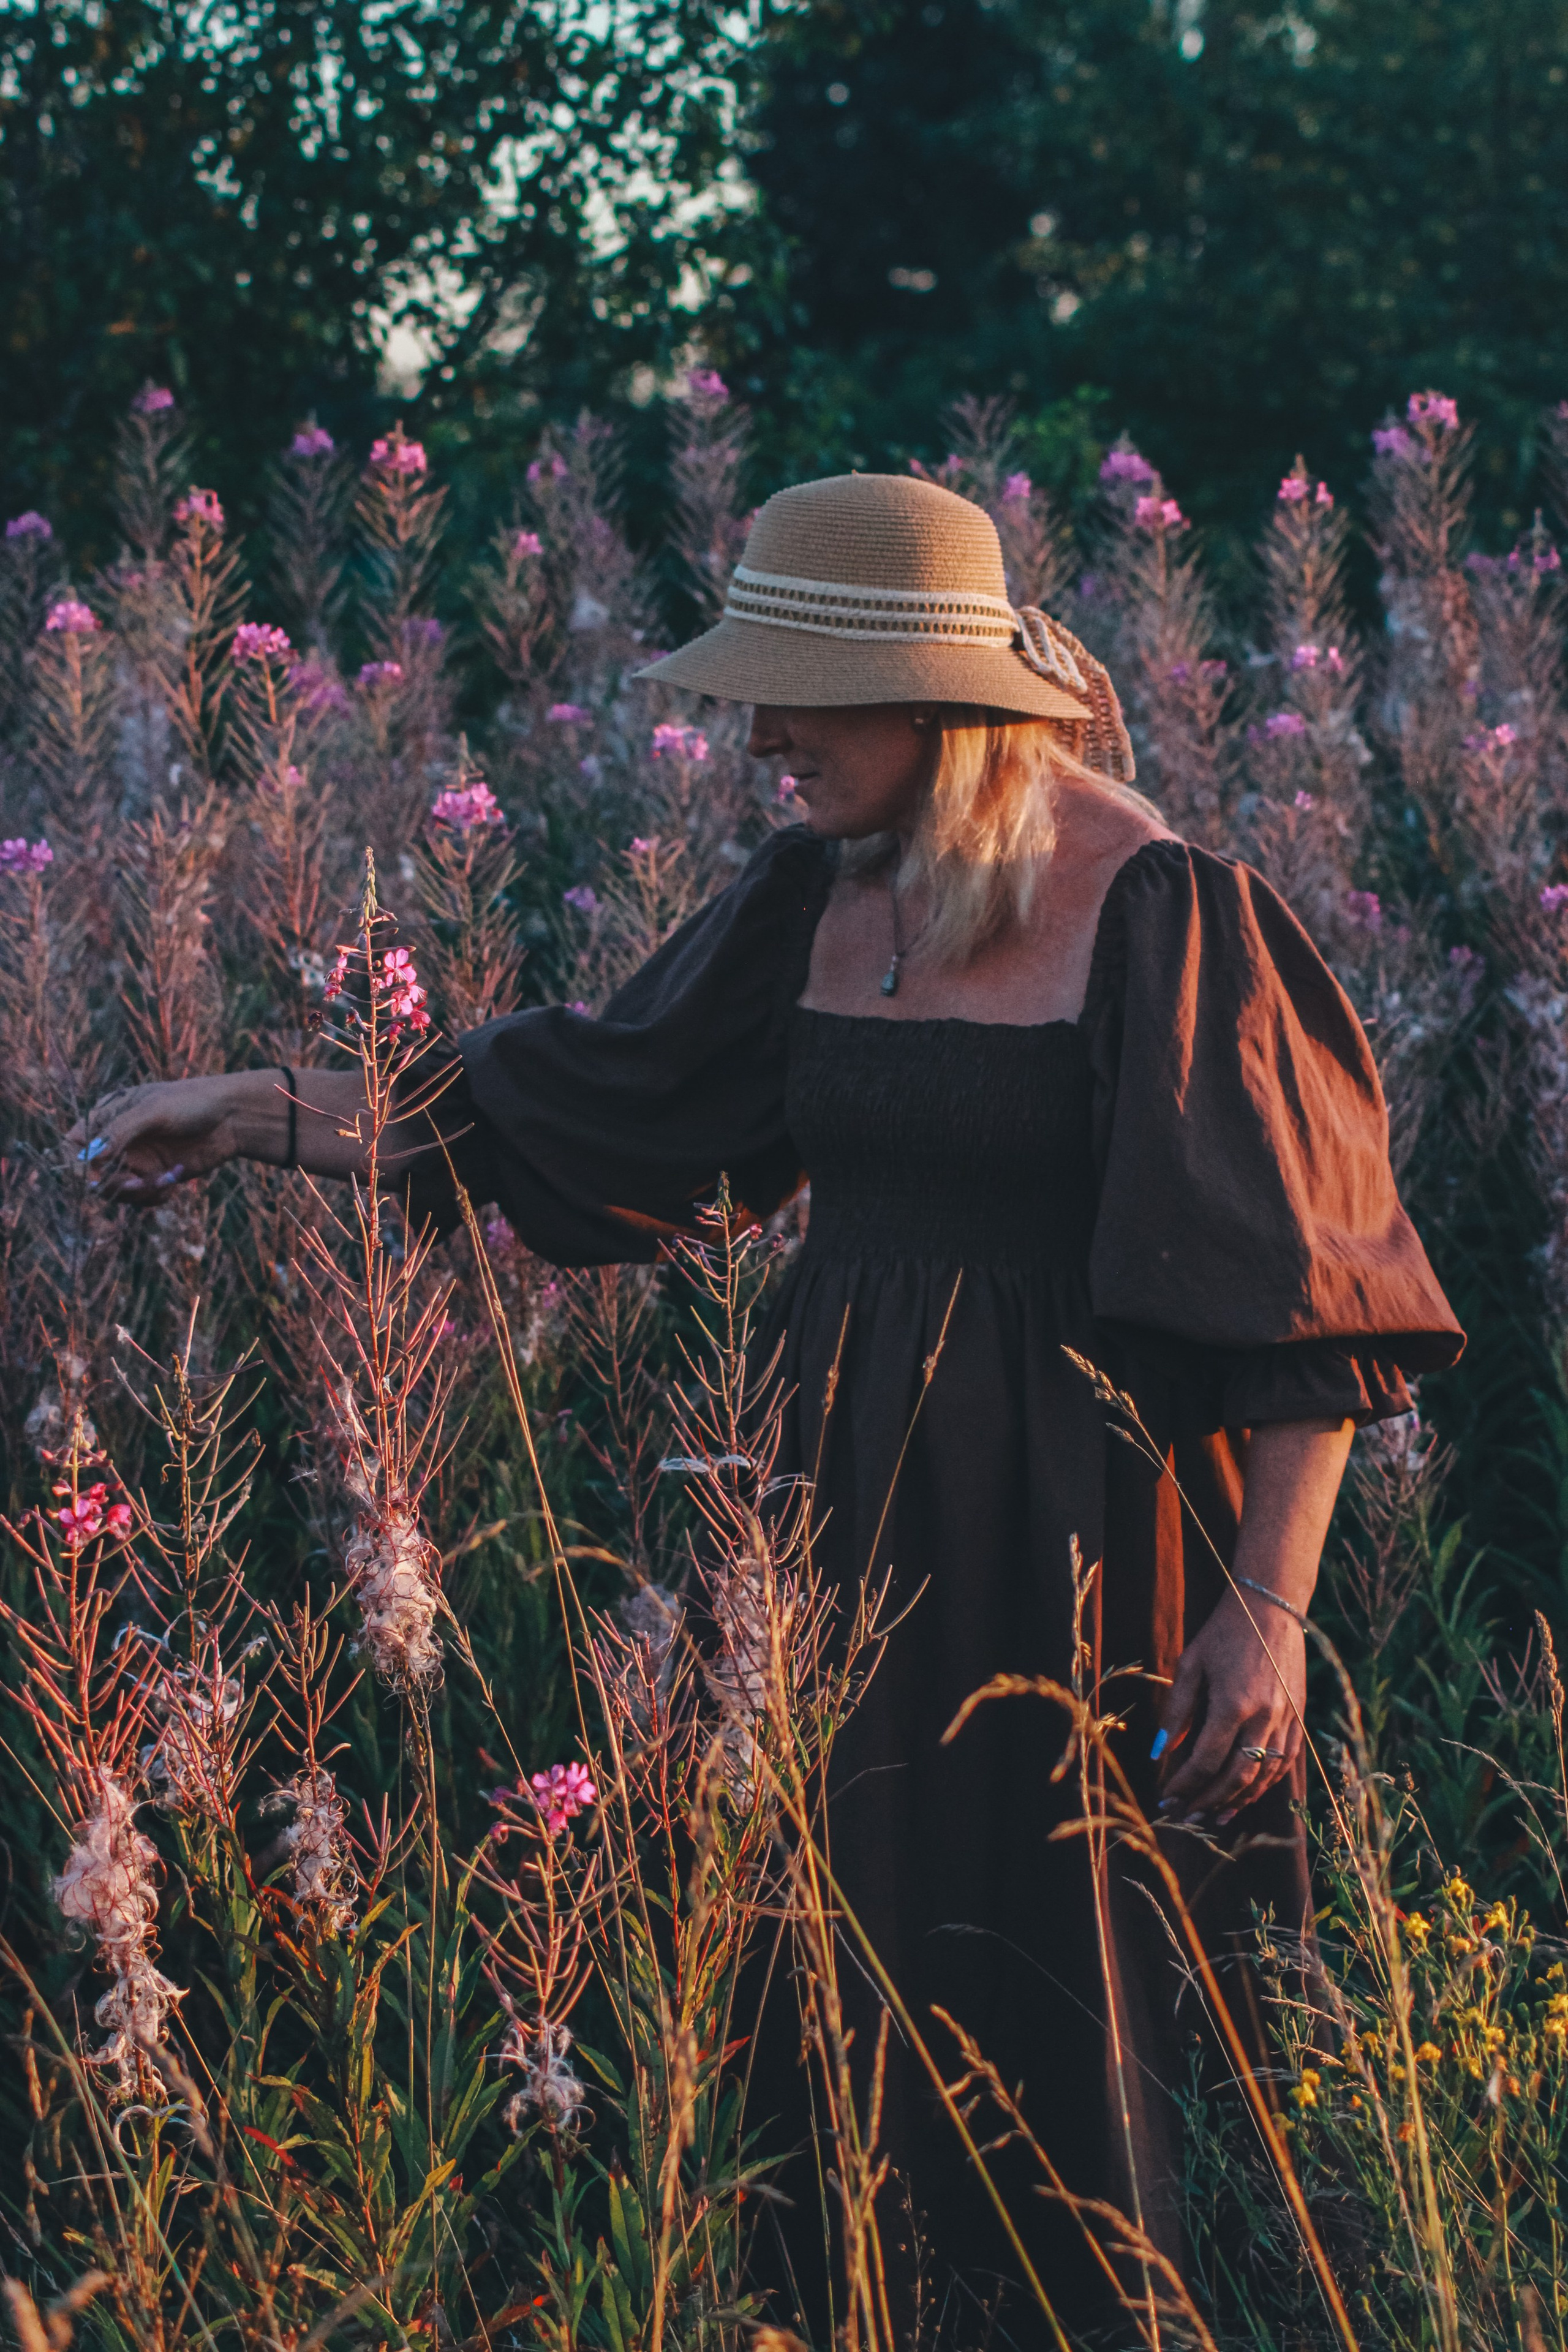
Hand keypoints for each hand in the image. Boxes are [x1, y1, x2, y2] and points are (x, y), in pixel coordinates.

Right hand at [65, 1075, 252, 1204]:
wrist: (233, 1117)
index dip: (77, 1164)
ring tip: (166, 1180)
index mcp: (108, 1116)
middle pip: (92, 1176)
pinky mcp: (154, 1176)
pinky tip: (175, 1183)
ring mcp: (135, 1160)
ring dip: (139, 1193)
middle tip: (138, 1183)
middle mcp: (116, 1140)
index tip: (95, 1175)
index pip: (73, 1145)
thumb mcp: (154, 1111)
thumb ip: (120, 1131)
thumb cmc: (192, 1102)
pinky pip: (140, 1198)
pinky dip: (155, 1197)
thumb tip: (88, 1157)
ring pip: (116, 1192)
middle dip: (114, 1185)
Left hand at [1153, 1590, 1304, 1824]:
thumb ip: (1177, 1711)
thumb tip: (1160, 1753)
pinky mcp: (1299, 1717)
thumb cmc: (1223, 1634)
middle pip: (1236, 1777)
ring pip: (1264, 1776)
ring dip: (1238, 1801)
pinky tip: (1247, 1794)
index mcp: (1232, 1704)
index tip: (1166, 1797)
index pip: (1205, 1760)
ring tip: (1214, 1816)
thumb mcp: (1190, 1664)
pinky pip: (1284, 1762)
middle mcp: (1264, 1717)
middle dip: (1209, 1802)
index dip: (1184, 1784)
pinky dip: (1265, 1783)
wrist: (1270, 1610)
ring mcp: (1286, 1720)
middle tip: (1187, 1816)